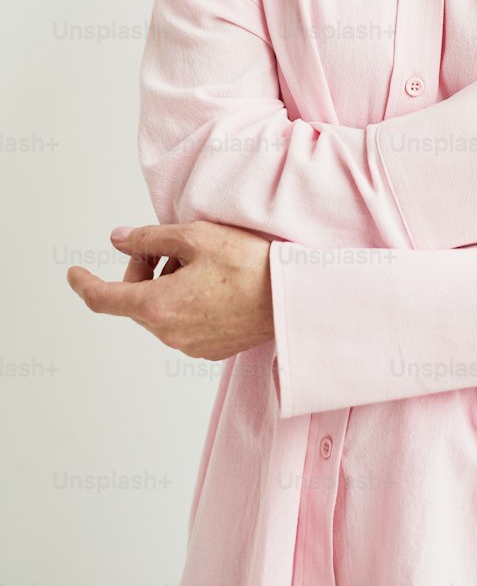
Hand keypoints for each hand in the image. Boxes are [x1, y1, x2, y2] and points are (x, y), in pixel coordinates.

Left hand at [65, 219, 273, 361]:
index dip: (83, 283)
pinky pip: (183, 323)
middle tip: (169, 244)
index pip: (103, 299)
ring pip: (160, 311)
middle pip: (135, 300)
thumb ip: (149, 238)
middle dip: (143, 270)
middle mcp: (168, 333)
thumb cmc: (249, 263)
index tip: (73, 273)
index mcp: (157, 306)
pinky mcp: (211, 349)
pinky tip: (215, 281)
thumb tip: (118, 239)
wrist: (292, 298)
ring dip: (167, 284)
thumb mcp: (196, 236)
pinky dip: (186, 300)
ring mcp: (190, 345)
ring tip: (201, 259)